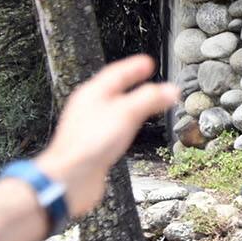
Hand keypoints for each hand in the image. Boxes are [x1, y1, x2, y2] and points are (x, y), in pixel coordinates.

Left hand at [34, 55, 178, 220]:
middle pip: (113, 90)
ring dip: (130, 104)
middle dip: (131, 83)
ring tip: (143, 103)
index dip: (134, 67)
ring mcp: (89, 127)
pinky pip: (112, 127)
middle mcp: (88, 108)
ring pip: (113, 109)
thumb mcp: (127, 113)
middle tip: (147, 78)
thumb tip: (171, 90)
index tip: (148, 63)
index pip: (116, 72)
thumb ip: (151, 99)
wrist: (70, 178)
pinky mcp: (92, 145)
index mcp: (92, 94)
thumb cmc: (90, 144)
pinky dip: (126, 123)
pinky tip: (129, 131)